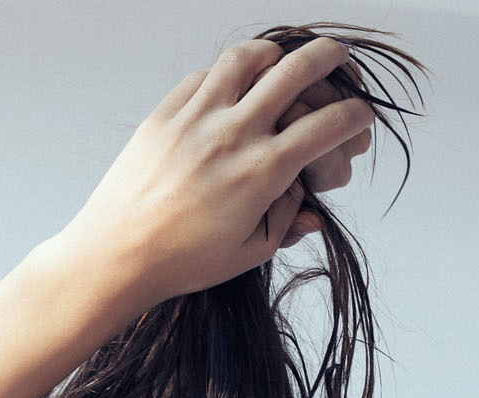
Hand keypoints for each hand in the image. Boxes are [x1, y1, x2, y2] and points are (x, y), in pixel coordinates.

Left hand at [59, 36, 374, 306]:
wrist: (116, 256)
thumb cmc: (180, 262)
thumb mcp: (248, 253)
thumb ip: (287, 222)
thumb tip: (312, 207)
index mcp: (263, 172)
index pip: (329, 126)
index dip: (356, 117)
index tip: (361, 118)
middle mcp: (235, 134)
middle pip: (298, 70)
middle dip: (330, 58)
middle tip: (339, 57)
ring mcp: (198, 117)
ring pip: (250, 57)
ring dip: (276, 53)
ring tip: (283, 59)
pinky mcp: (166, 112)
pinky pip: (206, 73)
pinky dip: (228, 72)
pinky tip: (234, 84)